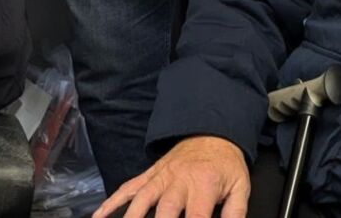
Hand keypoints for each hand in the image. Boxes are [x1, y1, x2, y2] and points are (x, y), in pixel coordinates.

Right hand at [93, 137, 249, 217]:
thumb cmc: (225, 164)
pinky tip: (100, 215)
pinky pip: (128, 188)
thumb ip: (235, 213)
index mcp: (203, 185)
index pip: (196, 217)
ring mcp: (160, 177)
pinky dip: (112, 201)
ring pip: (140, 200)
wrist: (211, 131)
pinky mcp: (150, 175)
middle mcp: (178, 181)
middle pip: (164, 211)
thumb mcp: (240, 186)